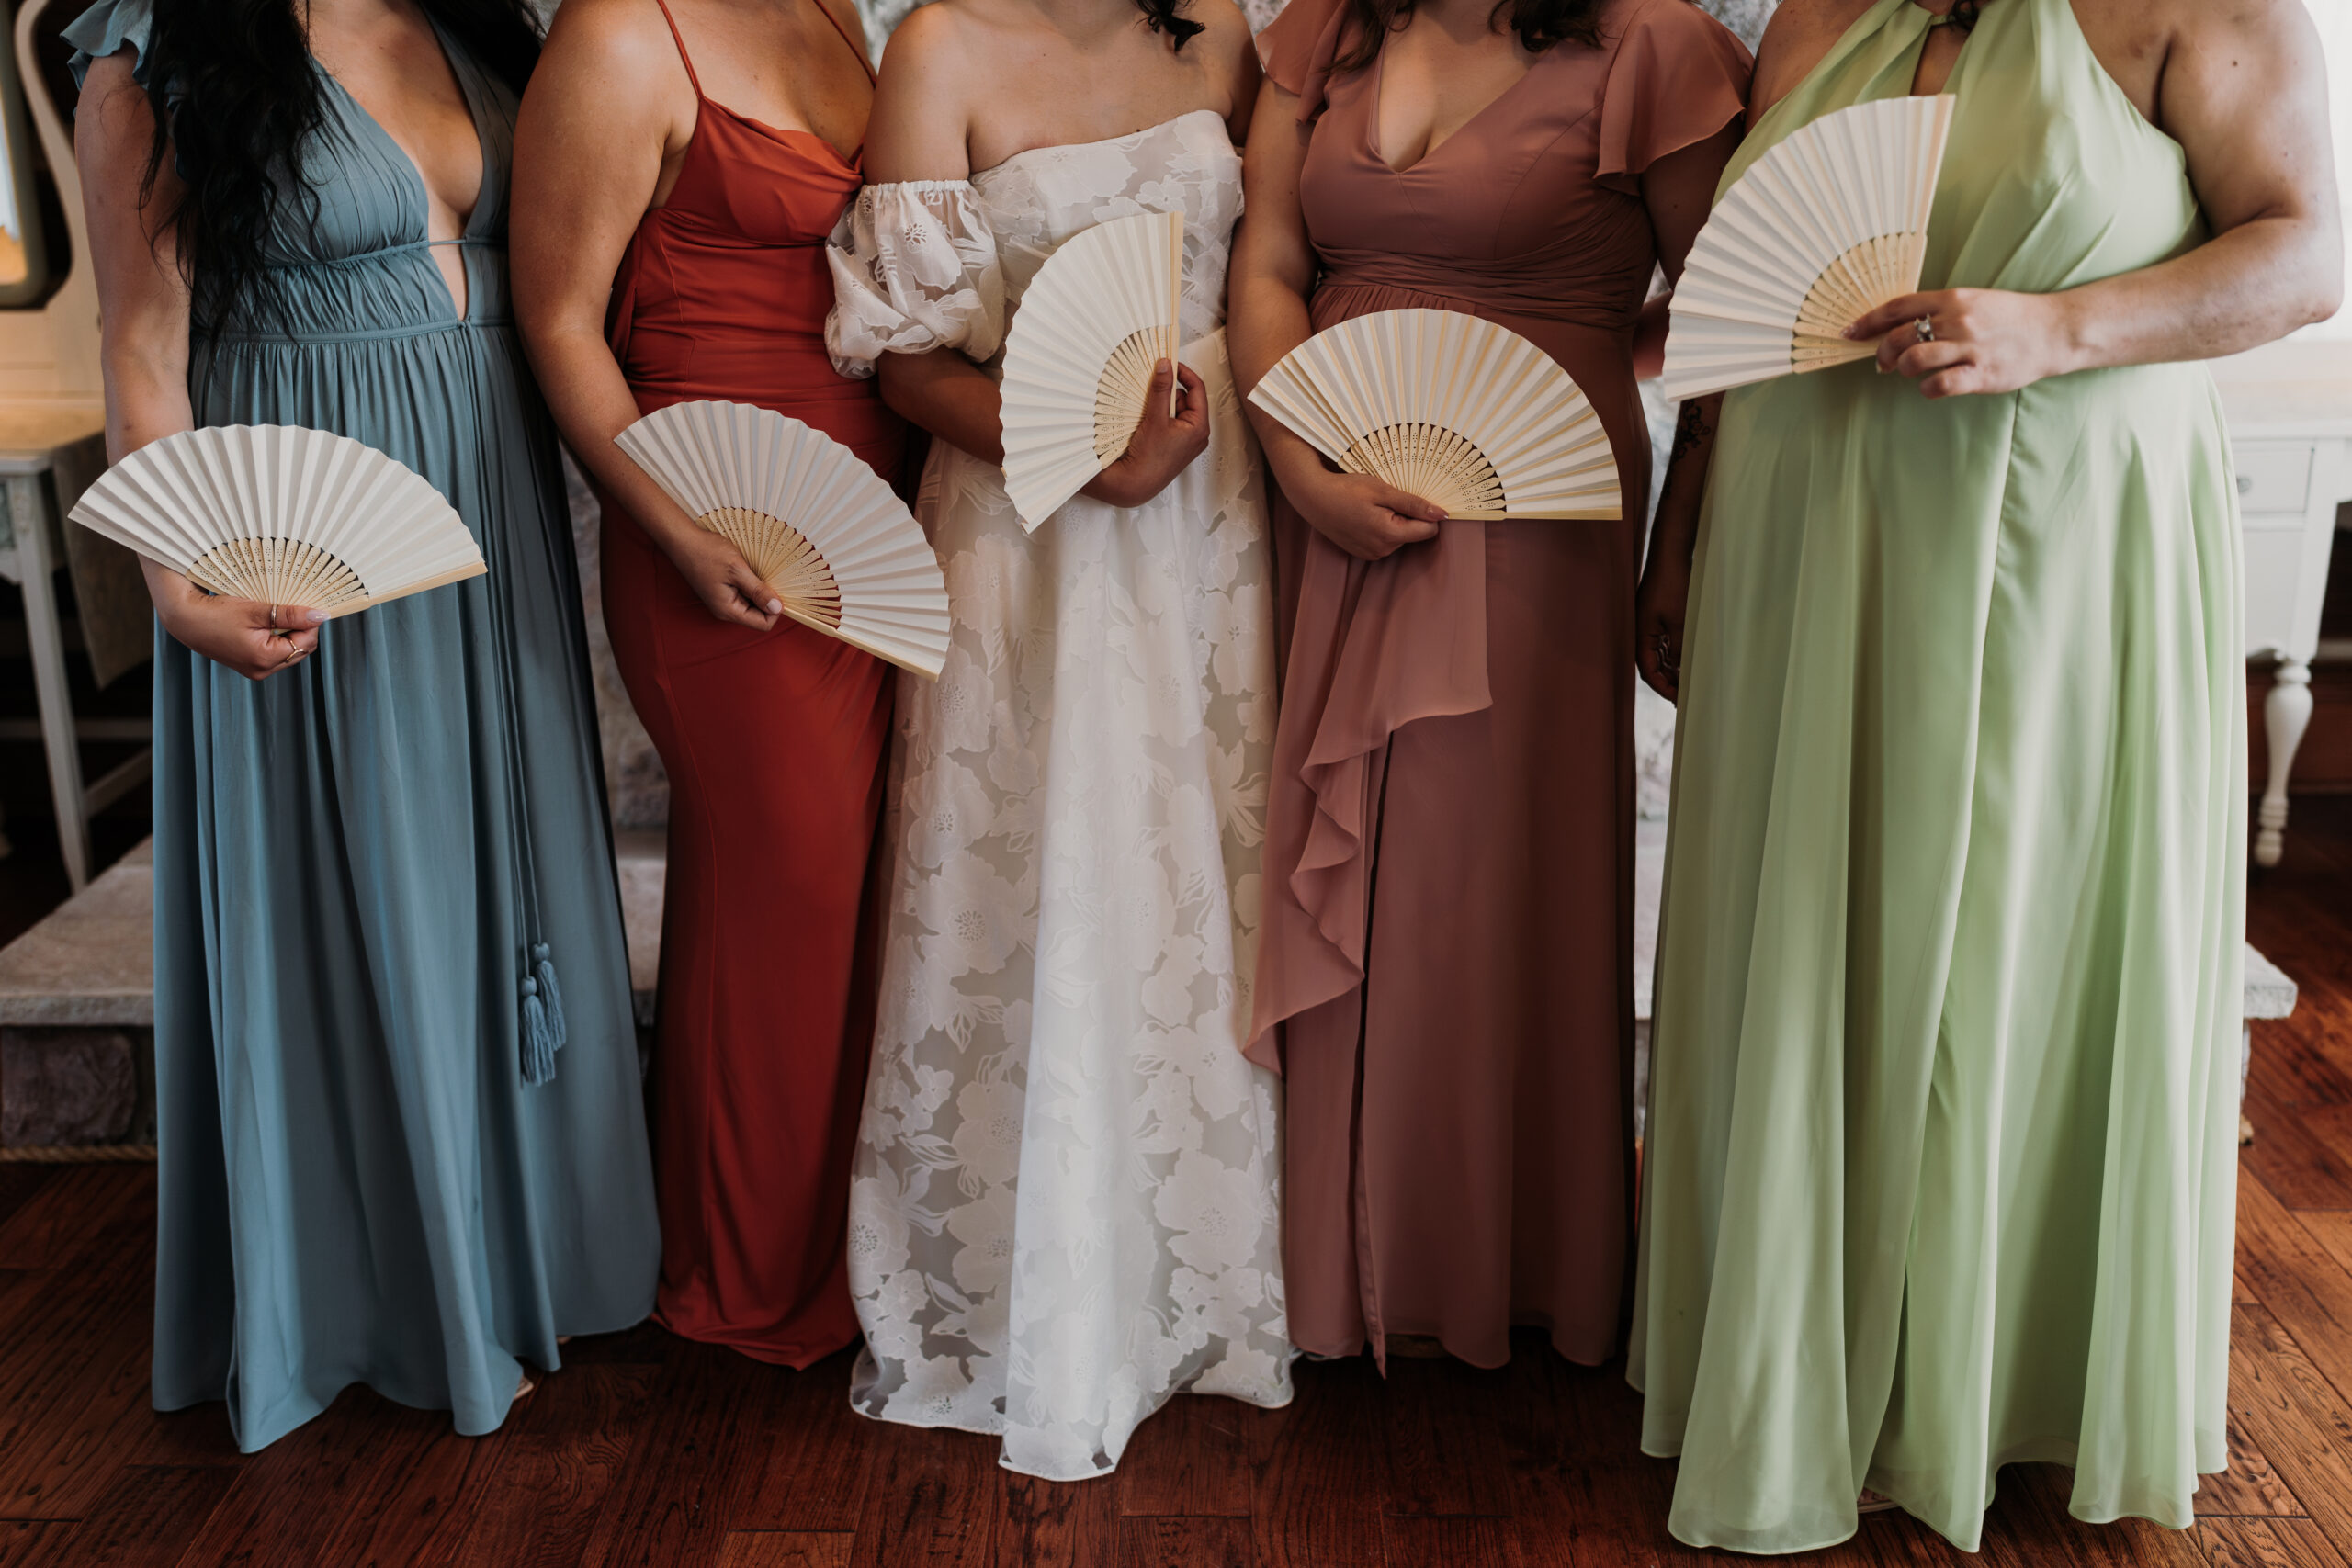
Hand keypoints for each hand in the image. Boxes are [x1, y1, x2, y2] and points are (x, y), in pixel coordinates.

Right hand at [149, 568, 322, 679]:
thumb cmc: (216, 614)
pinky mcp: (248, 664)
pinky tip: (266, 622)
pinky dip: (276, 637)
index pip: (306, 642)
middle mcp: (262, 670)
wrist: (184, 619)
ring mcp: (255, 669)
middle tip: (293, 606)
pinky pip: (274, 652)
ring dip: (289, 632)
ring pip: (288, 651)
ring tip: (276, 613)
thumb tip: (320, 616)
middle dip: (301, 629)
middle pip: (300, 649)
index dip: (310, 622)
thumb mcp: (256, 611)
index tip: (307, 603)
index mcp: (265, 659)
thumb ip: (290, 615)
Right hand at [658, 525, 783, 630]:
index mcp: (728, 610)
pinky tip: (749, 570)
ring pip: (752, 604)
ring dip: (759, 590)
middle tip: (768, 577)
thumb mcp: (738, 569)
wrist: (683, 540)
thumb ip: (758, 591)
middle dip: (768, 599)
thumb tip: (777, 608)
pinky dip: (751, 584)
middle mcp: (725, 610)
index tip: (778, 589)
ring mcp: (723, 601)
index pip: (763, 624)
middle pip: (759, 615)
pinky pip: (744, 594)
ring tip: (756, 571)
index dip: (775, 610)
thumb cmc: (706, 552)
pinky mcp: (722, 591)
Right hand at [1083, 361, 1209, 508]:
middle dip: (1169, 390)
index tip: (1170, 363)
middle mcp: (1196, 434)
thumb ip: (1161, 389)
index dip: (1184, 372)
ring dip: (1161, 402)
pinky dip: (1158, 414)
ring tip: (1147, 405)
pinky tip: (1145, 417)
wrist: (1134, 484)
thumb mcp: (1155, 418)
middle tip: (1153, 384)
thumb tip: (1165, 365)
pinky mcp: (1173, 444)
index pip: (1198, 389)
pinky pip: (1168, 421)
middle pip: (1186, 399)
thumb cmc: (1149, 459)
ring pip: (1175, 409)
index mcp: (1200, 427)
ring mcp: (1185, 440)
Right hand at [1280, 462, 1444, 561]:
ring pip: (1399, 538)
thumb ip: (1414, 504)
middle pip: (1413, 534)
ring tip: (1372, 506)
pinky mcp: (1363, 553)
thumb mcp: (1383, 490)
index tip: (1413, 498)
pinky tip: (1365, 515)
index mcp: (1390, 535)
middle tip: (1386, 499)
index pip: (1428, 530)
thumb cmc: (1346, 490)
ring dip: (1393, 522)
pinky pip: (1384, 542)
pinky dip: (1380, 528)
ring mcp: (1371, 554)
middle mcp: (1382, 550)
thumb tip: (1442, 515)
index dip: (1425, 513)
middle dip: (1407, 516)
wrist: (1313, 498)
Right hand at [1634, 549, 1690, 703]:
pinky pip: (1663, 643)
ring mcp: (1649, 625)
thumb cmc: (1671, 584)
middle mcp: (1641, 632)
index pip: (1648, 671)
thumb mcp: (1679, 621)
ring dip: (1671, 669)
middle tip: (1685, 696)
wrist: (1670, 555)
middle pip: (1652, 666)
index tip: (1677, 699)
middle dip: (1667, 682)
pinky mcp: (1657, 618)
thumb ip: (1679, 649)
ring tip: (1687, 682)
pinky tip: (1686, 661)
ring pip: (1658, 655)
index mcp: (1640, 635)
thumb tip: (1681, 673)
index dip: (1662, 687)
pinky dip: (1673, 654)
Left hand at [1846, 288, 2067, 398]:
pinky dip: (1926, 389)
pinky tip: (1932, 386)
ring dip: (1902, 369)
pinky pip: (1938, 385)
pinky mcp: (1981, 374)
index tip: (1848, 333)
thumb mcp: (1973, 302)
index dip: (1867, 321)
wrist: (2054, 330)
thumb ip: (1937, 311)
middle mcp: (1959, 320)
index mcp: (1953, 298)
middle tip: (1882, 364)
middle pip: (1899, 336)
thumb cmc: (2009, 318)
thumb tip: (1896, 327)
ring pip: (1913, 360)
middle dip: (1881, 353)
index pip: (1898, 307)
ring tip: (1909, 372)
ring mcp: (1970, 347)